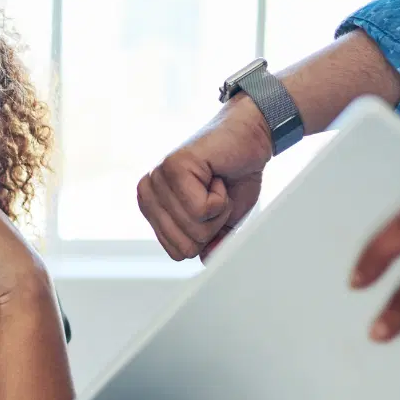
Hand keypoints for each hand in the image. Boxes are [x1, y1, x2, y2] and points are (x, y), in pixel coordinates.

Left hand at [137, 95, 273, 260]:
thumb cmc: (234, 175)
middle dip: (212, 226)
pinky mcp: (173, 167)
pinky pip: (199, 210)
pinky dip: (220, 198)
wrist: (251, 138)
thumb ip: (209, 244)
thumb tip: (206, 261)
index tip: (211, 209)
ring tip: (216, 183)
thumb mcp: (222, 221)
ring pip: (192, 227)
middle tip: (216, 195)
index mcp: (152, 206)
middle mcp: (148, 192)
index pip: (176, 252)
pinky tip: (216, 175)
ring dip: (218, 210)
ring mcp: (158, 178)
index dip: (206, 238)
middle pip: (183, 244)